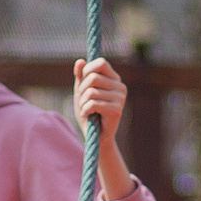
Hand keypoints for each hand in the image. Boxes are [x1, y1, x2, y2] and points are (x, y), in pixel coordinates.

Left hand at [74, 57, 134, 200]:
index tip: (83, 82)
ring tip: (85, 110)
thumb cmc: (89, 113)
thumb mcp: (81, 92)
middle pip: (93, 77)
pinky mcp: (117, 110)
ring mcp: (121, 98)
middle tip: (83, 102)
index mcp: (114, 79)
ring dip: (82, 102)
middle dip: (82, 90)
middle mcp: (120, 87)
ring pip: (91, 91)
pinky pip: (93, 103)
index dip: (87, 70)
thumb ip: (81, 77)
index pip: (101, 63)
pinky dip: (85, 110)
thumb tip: (80, 61)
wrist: (96, 138)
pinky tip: (88, 116)